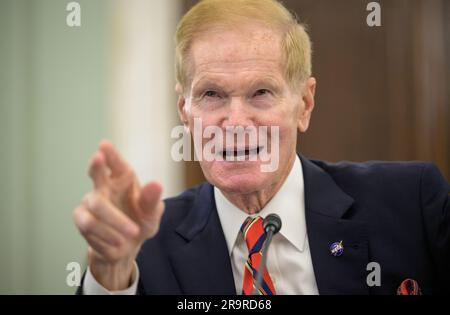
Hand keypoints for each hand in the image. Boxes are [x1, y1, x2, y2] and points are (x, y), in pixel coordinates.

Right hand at [73, 140, 164, 289]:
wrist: (127, 247)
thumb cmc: (140, 221)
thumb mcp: (152, 213)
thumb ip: (152, 199)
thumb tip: (156, 184)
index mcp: (123, 178)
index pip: (116, 163)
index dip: (110, 154)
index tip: (104, 145)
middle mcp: (104, 186)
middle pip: (95, 173)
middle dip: (96, 166)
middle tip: (97, 158)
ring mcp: (90, 201)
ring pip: (96, 206)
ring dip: (115, 221)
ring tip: (131, 233)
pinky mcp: (82, 218)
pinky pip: (90, 226)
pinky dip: (106, 237)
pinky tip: (118, 243)